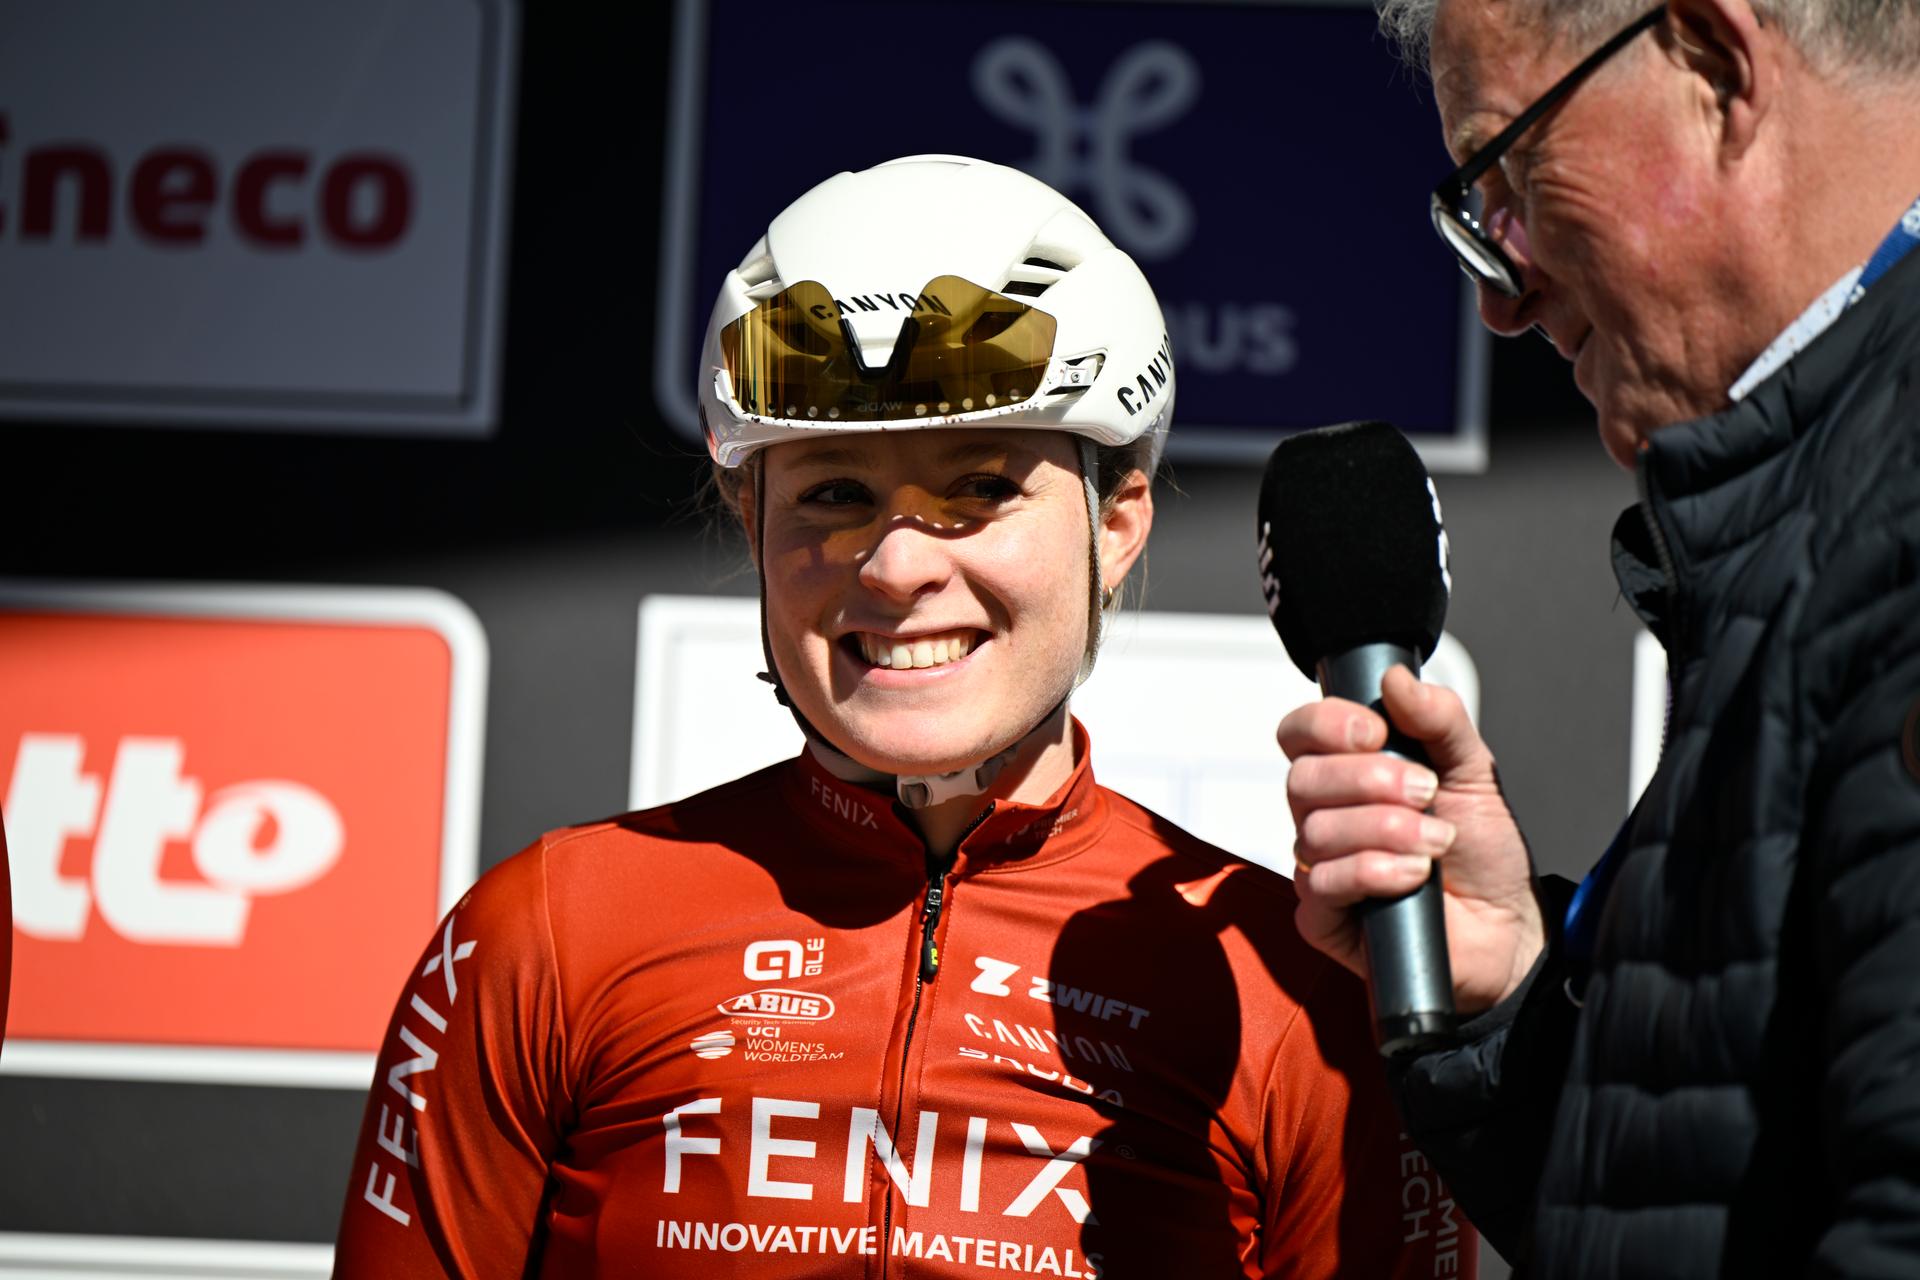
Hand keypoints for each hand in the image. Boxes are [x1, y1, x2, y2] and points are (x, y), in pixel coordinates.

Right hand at [1277, 665, 1543, 1013]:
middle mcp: (1325, 816)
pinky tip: (1414, 877)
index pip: (1300, 733)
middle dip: (1369, 780)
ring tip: (1436, 842)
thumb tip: (1398, 678)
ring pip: (1316, 831)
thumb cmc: (1483, 851)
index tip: (1376, 730)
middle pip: (1302, 779)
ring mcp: (1320, 867)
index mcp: (1348, 772)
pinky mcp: (1323, 919)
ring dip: (1386, 830)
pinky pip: (1322, 885)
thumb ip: (1439, 720)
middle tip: (1426, 792)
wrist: (1509, 927)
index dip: (1326, 724)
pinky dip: (1374, 873)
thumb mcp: (1474, 771)